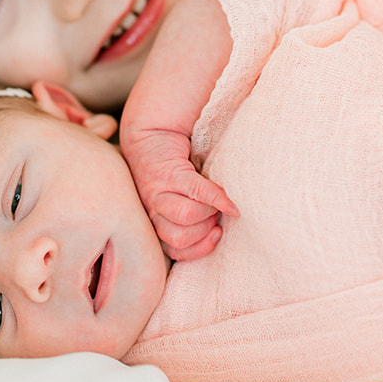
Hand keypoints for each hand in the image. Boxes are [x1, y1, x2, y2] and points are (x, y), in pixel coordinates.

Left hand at [122, 125, 237, 262]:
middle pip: (179, 238)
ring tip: (217, 202)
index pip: (175, 250)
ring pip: (185, 217)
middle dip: (204, 231)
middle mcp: (154, 208)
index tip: (217, 234)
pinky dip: (217, 199)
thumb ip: (194, 215)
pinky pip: (196, 191)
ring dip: (208, 213)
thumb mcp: (177, 196)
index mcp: (156, 219)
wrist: (152, 131)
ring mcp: (158, 191)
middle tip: (215, 216)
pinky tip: (230, 203)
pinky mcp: (170, 172)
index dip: (199, 248)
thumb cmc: (173, 166)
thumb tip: (225, 229)